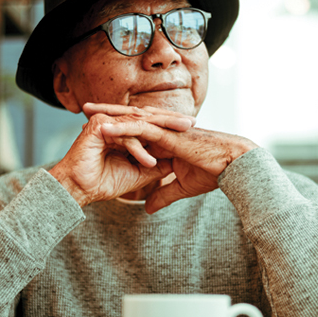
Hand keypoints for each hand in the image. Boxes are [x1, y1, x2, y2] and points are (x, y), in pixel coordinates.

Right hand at [50, 104, 195, 206]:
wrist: (79, 190)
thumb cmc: (104, 182)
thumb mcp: (138, 174)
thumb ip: (156, 167)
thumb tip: (177, 162)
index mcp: (124, 130)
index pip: (151, 124)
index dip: (171, 127)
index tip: (193, 131)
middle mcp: (115, 122)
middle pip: (148, 119)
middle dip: (170, 122)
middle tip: (192, 123)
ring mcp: (107, 122)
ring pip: (138, 124)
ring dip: (159, 131)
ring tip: (177, 139)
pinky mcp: (98, 127)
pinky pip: (124, 136)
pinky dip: (137, 149)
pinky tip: (148, 162)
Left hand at [87, 104, 258, 213]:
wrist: (232, 166)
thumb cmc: (213, 172)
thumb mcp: (182, 187)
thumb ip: (163, 195)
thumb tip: (148, 209)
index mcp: (165, 138)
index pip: (136, 127)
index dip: (117, 125)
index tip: (97, 125)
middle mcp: (163, 129)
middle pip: (129, 117)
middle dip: (107, 112)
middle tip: (85, 108)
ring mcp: (165, 130)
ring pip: (131, 118)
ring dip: (108, 114)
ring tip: (87, 111)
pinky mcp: (168, 135)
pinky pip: (141, 129)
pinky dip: (122, 127)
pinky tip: (104, 127)